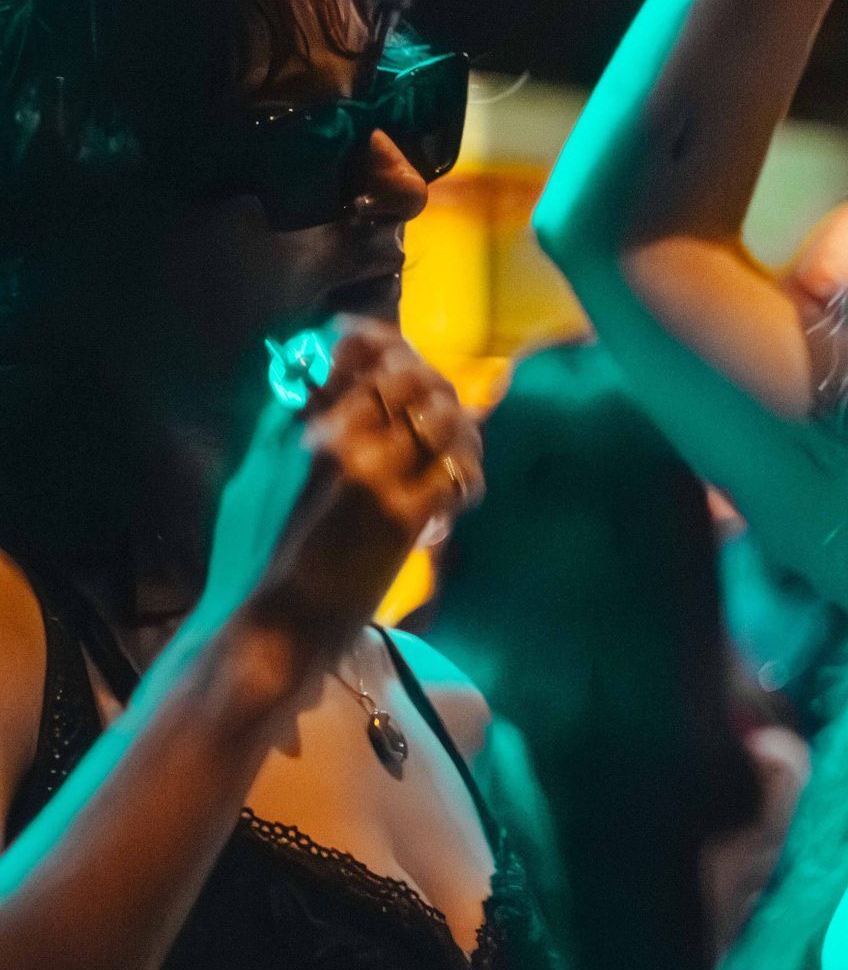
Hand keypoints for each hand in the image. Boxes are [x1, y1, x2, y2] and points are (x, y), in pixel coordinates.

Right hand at [199, 318, 483, 666]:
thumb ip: (291, 428)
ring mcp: (374, 471)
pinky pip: (458, 472)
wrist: (272, 622)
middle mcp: (338, 436)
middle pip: (411, 376)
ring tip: (454, 458)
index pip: (361, 353)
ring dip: (459, 433)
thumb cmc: (259, 557)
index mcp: (301, 422)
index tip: (398, 359)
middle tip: (442, 416)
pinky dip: (465, 482)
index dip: (389, 347)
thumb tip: (318, 390)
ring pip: (443, 416)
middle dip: (436, 387)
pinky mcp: (403, 513)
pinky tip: (452, 506)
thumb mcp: (262, 476)